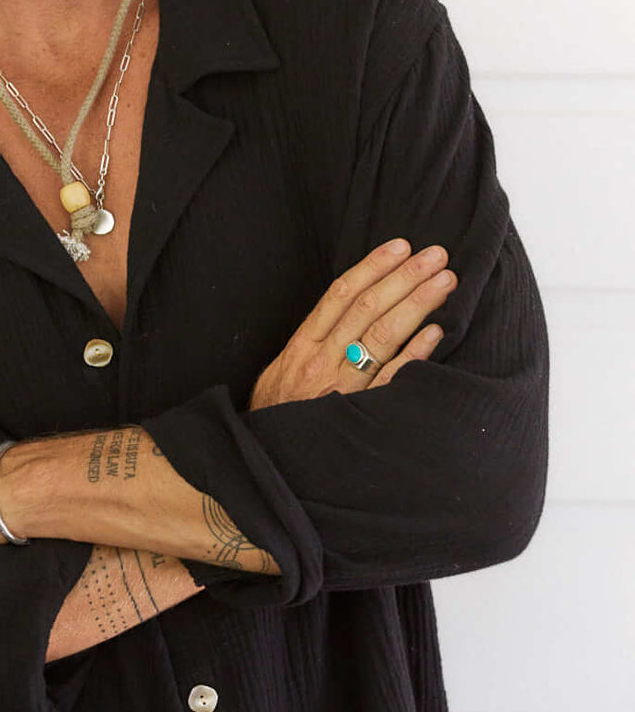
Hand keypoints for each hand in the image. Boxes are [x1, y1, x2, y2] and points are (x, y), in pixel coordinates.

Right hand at [247, 239, 456, 409]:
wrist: (266, 464)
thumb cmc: (277, 417)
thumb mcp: (280, 373)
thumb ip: (311, 345)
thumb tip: (343, 315)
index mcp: (303, 346)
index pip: (341, 294)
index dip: (373, 267)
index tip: (401, 247)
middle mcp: (322, 360)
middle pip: (367, 308)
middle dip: (405, 277)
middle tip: (436, 256)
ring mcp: (342, 387)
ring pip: (382, 336)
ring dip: (417, 304)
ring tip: (445, 282)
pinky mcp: (359, 414)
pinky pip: (391, 379)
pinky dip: (415, 353)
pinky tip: (436, 332)